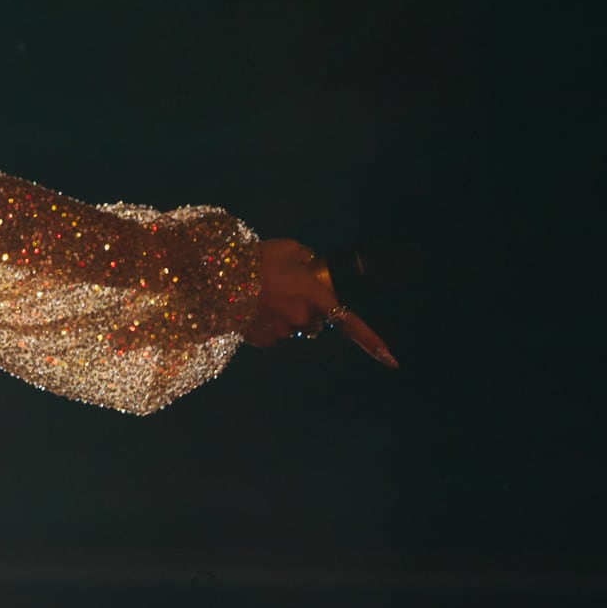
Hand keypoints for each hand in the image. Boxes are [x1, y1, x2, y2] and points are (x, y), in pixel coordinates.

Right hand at [244, 237, 397, 366]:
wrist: (214, 277)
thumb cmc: (254, 259)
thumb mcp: (285, 247)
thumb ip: (305, 256)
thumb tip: (309, 262)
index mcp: (313, 295)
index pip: (348, 322)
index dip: (371, 340)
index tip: (392, 360)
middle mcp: (301, 318)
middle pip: (314, 322)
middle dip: (305, 311)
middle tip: (283, 288)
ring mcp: (280, 332)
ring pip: (291, 328)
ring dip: (283, 316)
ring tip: (260, 294)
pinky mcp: (259, 339)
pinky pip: (270, 335)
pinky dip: (264, 324)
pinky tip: (248, 307)